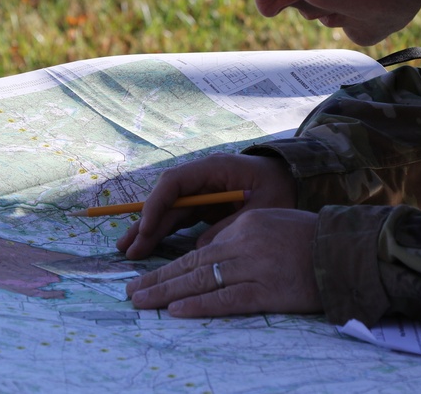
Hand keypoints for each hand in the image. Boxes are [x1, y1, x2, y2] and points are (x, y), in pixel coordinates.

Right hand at [116, 153, 296, 259]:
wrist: (293, 180)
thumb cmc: (281, 188)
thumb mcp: (263, 208)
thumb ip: (233, 225)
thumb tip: (202, 248)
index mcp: (214, 169)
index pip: (175, 183)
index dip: (157, 205)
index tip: (146, 230)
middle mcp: (202, 178)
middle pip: (166, 200)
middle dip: (146, 223)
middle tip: (127, 248)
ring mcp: (201, 192)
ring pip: (169, 211)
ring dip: (149, 230)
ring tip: (128, 251)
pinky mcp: (204, 206)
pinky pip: (179, 219)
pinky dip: (163, 233)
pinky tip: (147, 247)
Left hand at [126, 208, 321, 316]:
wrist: (346, 251)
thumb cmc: (313, 240)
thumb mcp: (273, 226)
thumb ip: (243, 239)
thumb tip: (213, 258)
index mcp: (246, 224)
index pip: (202, 248)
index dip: (172, 265)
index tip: (150, 276)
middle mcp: (245, 242)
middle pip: (192, 263)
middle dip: (158, 278)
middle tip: (131, 291)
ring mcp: (255, 266)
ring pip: (201, 280)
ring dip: (167, 292)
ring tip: (141, 301)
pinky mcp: (267, 290)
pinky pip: (226, 299)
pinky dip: (199, 305)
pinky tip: (177, 310)